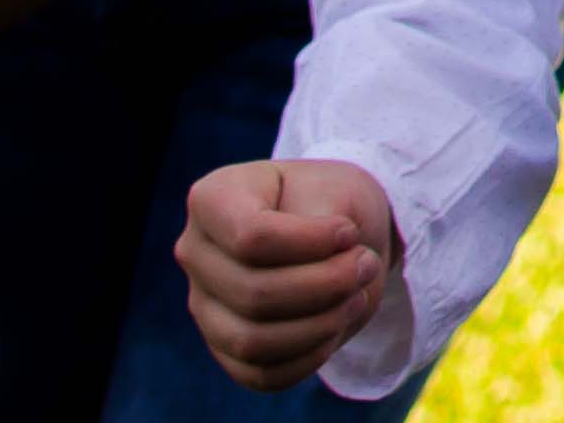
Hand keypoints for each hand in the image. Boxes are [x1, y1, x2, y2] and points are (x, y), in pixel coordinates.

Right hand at [179, 159, 400, 392]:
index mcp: (212, 200)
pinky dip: (309, 357)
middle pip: (253, 293)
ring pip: (252, 342)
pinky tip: (336, 325)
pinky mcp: (226, 348)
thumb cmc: (332, 201)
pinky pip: (262, 375)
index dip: (311, 243)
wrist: (339, 235)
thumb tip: (324, 265)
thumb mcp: (335, 189)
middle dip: (326, 285)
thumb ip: (323, 222)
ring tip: (356, 297)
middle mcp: (196, 254)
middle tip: (366, 264)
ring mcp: (205, 305)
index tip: (350, 232)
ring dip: (321, 325)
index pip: (250, 237)